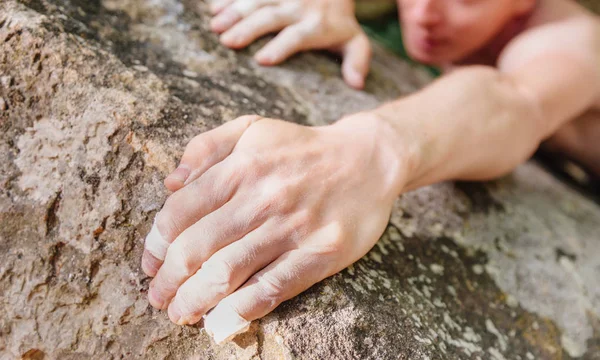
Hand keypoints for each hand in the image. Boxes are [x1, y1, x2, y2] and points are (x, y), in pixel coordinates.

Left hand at [141, 114, 404, 342]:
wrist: (368, 159)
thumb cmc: (301, 147)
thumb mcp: (252, 128)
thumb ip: (206, 147)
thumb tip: (171, 184)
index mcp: (243, 166)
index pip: (182, 211)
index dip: (157, 243)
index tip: (150, 263)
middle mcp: (265, 196)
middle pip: (198, 247)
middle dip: (169, 279)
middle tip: (158, 296)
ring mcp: (294, 227)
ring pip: (229, 271)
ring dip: (195, 299)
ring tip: (180, 313)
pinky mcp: (321, 253)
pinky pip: (273, 287)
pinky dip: (242, 309)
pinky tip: (221, 321)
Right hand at [208, 0, 371, 88]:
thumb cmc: (339, 20)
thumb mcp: (354, 39)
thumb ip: (358, 60)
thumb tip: (357, 84)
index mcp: (316, 26)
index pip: (297, 36)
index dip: (280, 47)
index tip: (261, 60)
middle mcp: (298, 6)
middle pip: (272, 17)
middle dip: (249, 28)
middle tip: (228, 42)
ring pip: (257, 0)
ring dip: (235, 11)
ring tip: (216, 26)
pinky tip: (213, 8)